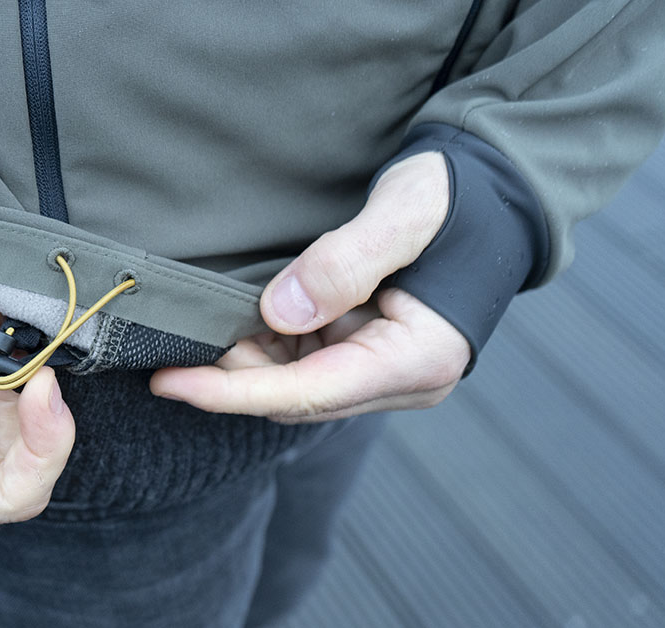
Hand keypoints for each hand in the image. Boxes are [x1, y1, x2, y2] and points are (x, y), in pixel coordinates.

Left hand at [150, 152, 470, 422]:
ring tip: (199, 323)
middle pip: (294, 397)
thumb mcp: (407, 211)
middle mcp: (398, 379)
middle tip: (170, 345)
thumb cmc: (458, 196)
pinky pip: (301, 363)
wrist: (494, 192)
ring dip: (244, 359)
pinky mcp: (364, 352)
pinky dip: (263, 345)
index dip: (234, 392)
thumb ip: (349, 259)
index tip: (171, 383)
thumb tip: (282, 310)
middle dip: (230, 377)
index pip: (308, 393)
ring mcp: (380, 369)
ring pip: (292, 384)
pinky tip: (233, 319)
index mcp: (417, 360)